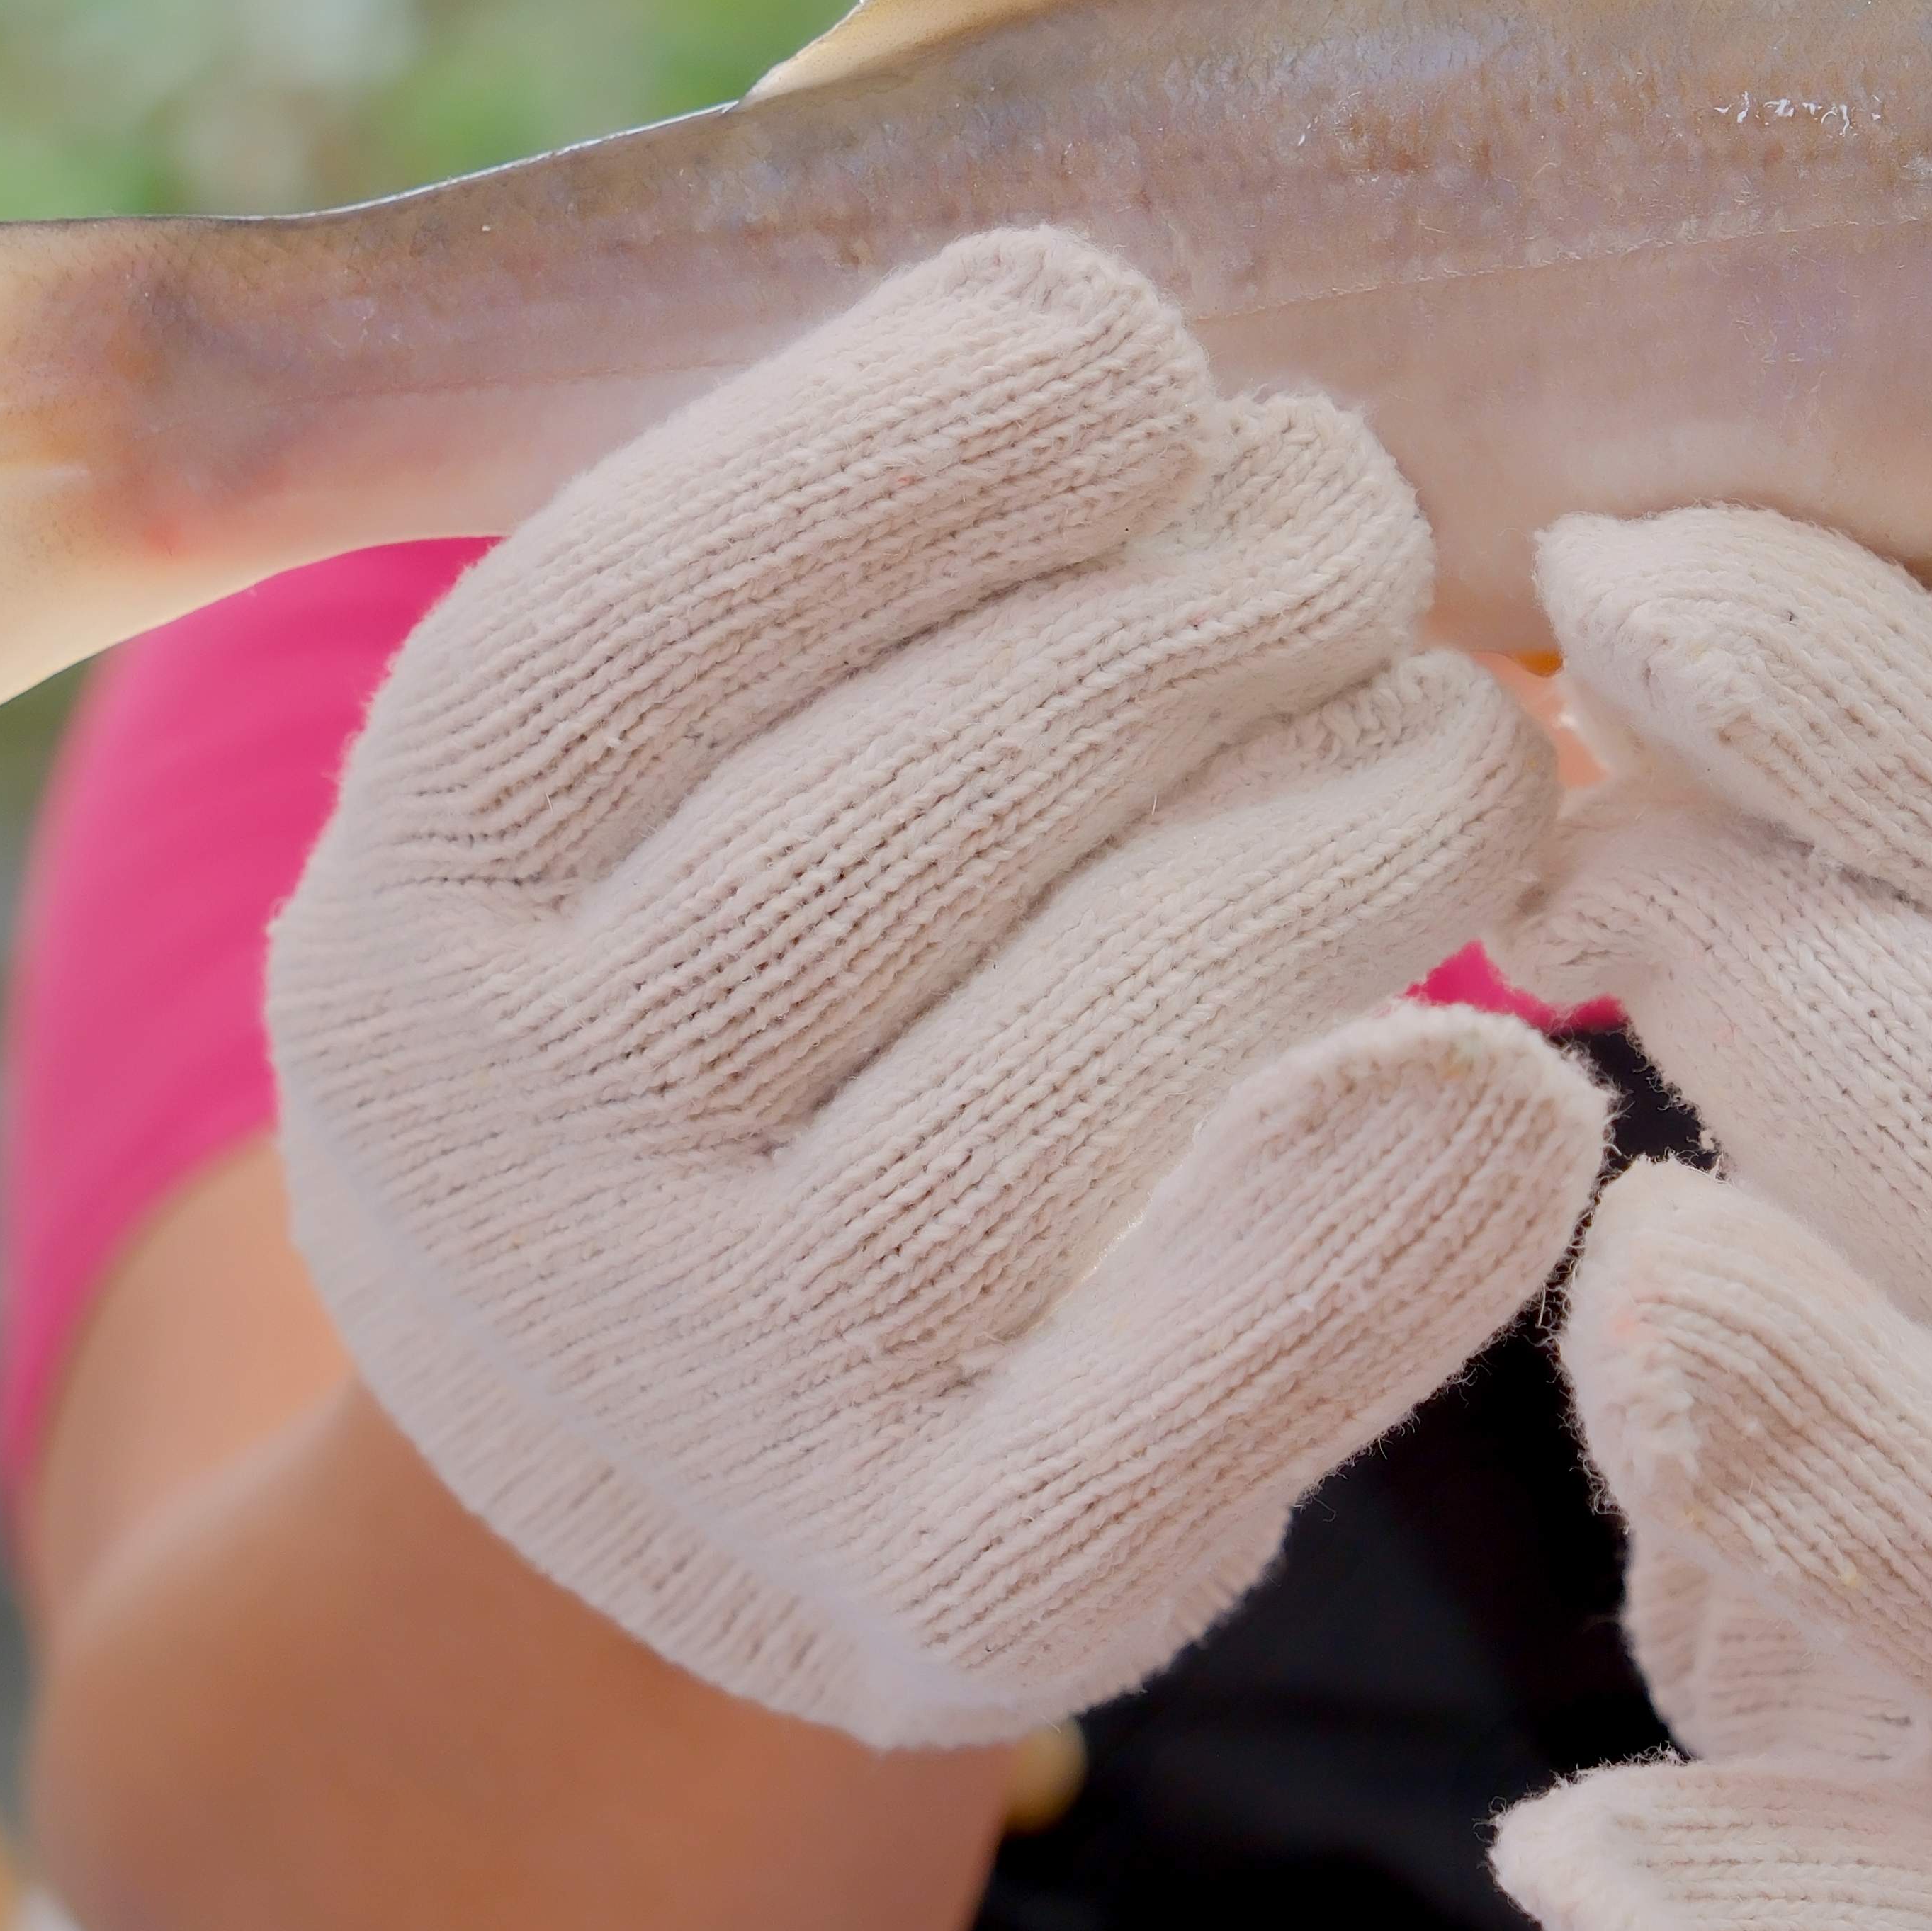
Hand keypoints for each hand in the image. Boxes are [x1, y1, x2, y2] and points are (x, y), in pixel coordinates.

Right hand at [267, 229, 1611, 1747]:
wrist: (646, 1456)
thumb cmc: (716, 985)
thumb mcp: (635, 752)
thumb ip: (810, 539)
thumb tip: (1103, 334)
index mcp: (413, 875)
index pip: (693, 581)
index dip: (973, 421)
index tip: (1150, 365)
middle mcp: (514, 1145)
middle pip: (951, 783)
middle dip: (1222, 593)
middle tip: (1359, 524)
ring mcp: (720, 1388)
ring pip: (1119, 1021)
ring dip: (1364, 815)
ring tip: (1456, 739)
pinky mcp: (941, 1596)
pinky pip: (1199, 1389)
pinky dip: (1385, 1217)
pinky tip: (1518, 1087)